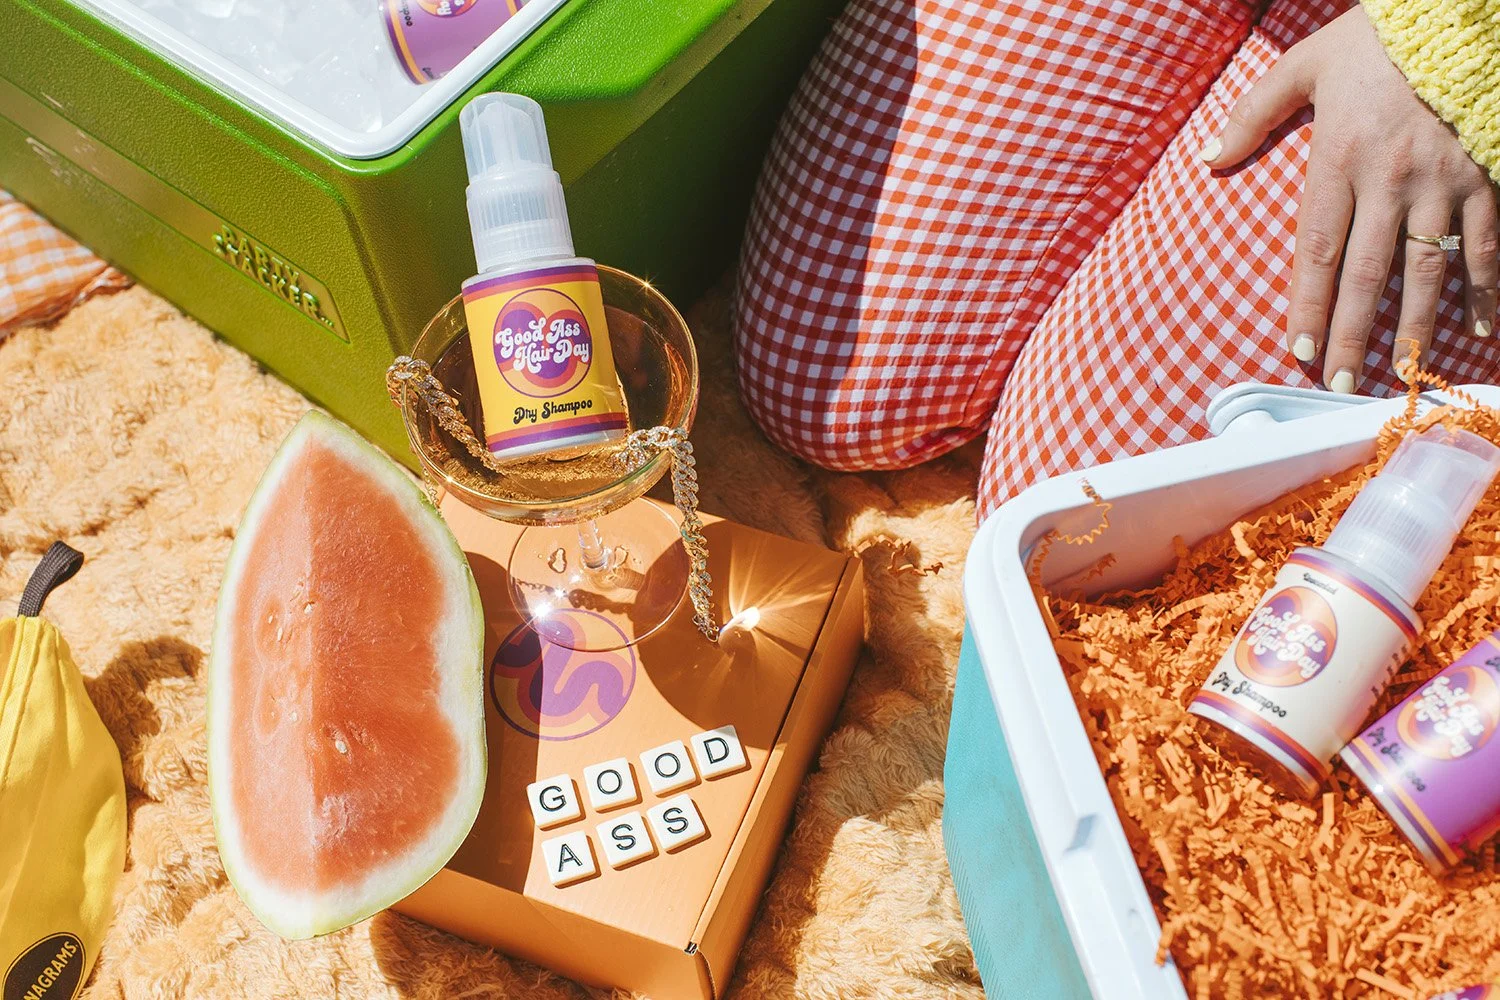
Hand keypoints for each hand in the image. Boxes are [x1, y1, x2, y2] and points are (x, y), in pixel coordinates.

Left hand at [1203, 6, 1498, 391]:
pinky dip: (1483, 289)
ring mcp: (1444, 180)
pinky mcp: (1487, 176)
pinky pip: (1487, 244)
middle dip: (1352, 332)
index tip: (1298, 349)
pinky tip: (1476, 330)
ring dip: (1412, 326)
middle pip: (1366, 272)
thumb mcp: (1304, 65)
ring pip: (1427, 269)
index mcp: (1340, 156)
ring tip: (1400, 373)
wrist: (1458, 11)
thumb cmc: (1376, 41)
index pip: (1317, 248)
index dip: (1308, 303)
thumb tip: (1208, 158)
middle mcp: (1391, 177)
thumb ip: (1253, 113)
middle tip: (1341, 383)